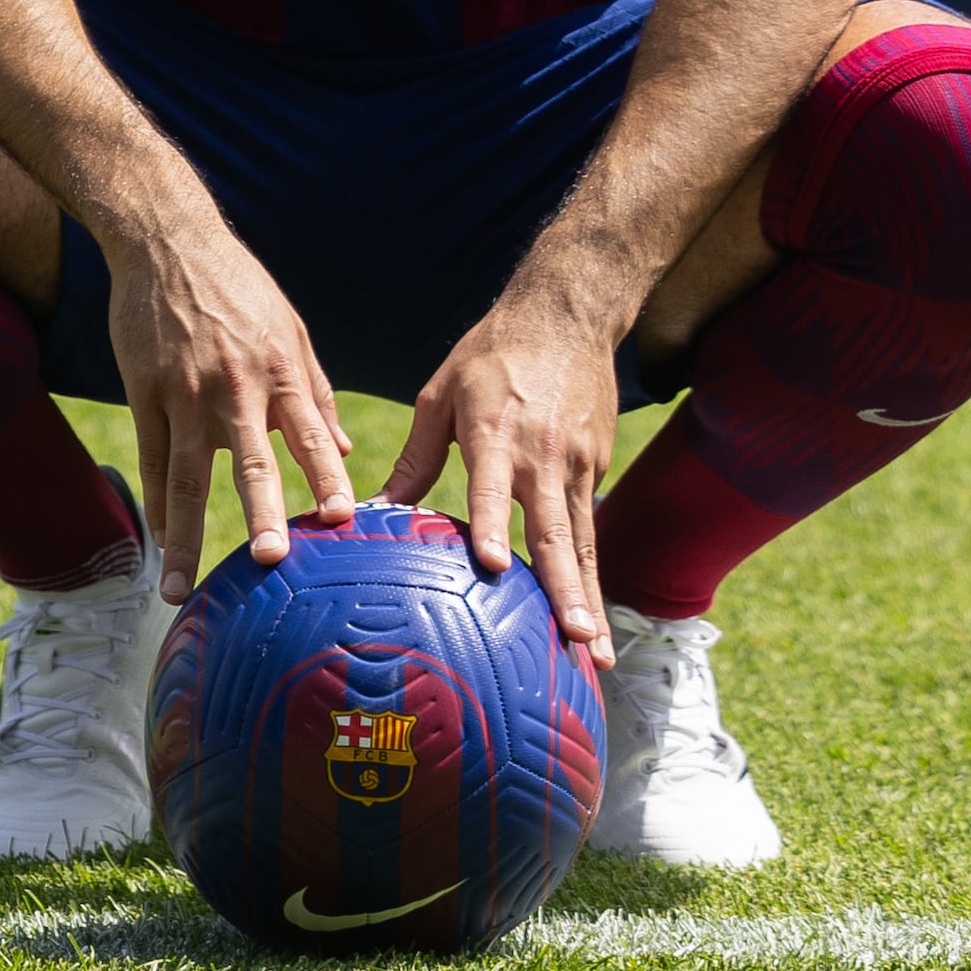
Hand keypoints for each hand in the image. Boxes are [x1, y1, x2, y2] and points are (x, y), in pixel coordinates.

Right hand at [109, 220, 356, 603]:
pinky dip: (157, 504)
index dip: (326, 478)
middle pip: (249, 462)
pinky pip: (152, 458)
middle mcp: (234, 387)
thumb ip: (317, 392)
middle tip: (270, 563)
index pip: (310, 435)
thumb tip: (346, 452)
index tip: (343, 523)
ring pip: (186, 476)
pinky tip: (162, 542)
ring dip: (185, 536)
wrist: (166, 239)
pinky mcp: (144, 391)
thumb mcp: (290, 328)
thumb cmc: (238, 285)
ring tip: (181, 587)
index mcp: (279, 371)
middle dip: (261, 514)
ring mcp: (183, 392)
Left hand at [379, 298, 618, 658]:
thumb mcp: (442, 395)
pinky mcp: (595, 469)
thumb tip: (375, 509)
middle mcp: (543, 455)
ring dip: (591, 599)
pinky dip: (593, 574)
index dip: (497, 525)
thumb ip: (416, 456)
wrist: (565, 317)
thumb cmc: (490, 356)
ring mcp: (577, 466)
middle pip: (557, 531)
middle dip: (567, 589)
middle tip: (573, 639)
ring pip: (584, 542)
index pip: (495, 486)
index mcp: (496, 432)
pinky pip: (590, 529)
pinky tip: (590, 618)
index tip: (498, 567)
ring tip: (595, 653)